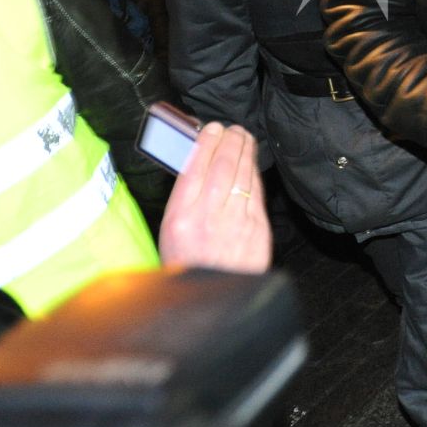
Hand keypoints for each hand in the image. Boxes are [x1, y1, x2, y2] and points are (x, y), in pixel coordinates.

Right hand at [158, 123, 270, 273]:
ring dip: (244, 151)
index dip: (206, 143)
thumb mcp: (170, 232)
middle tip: (232, 128)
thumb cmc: (187, 264)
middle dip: (229, 141)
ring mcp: (235, 223)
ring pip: (242, 175)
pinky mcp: (257, 229)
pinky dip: (253, 172)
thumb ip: (184, 199)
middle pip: (222, 166)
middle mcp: (208, 217)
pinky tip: (251, 162)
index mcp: (180, 217)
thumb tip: (199, 163)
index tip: (211, 129)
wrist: (213, 298)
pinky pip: (255, 192)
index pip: (194, 168)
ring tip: (243, 137)